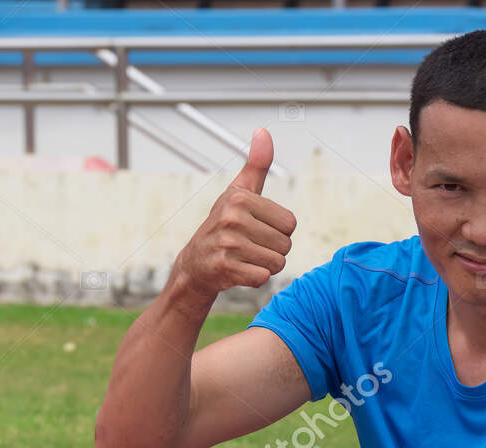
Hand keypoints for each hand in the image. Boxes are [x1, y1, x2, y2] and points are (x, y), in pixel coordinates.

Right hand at [171, 128, 296, 298]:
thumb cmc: (223, 225)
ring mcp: (227, 244)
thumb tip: (263, 131)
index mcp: (240, 198)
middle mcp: (232, 218)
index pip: (290, 223)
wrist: (195, 264)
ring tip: (245, 258)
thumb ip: (256, 165)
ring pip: (276, 263)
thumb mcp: (238, 192)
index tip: (259, 230)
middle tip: (251, 247)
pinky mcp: (225, 268)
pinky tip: (239, 270)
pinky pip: (262, 278)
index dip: (279, 231)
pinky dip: (255, 278)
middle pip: (285, 245)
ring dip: (266, 266)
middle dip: (273, 251)